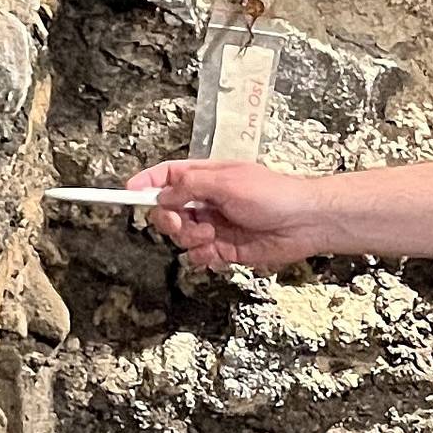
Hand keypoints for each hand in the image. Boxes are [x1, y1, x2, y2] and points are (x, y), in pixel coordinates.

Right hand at [128, 160, 335, 269]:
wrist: (304, 224)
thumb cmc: (274, 195)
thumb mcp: (226, 183)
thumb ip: (190, 188)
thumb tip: (163, 195)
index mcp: (206, 177)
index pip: (167, 176)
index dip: (146, 183)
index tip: (128, 192)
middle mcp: (207, 201)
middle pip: (167, 210)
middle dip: (169, 219)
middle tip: (183, 223)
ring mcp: (214, 225)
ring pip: (181, 236)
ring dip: (189, 239)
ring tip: (211, 236)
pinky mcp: (224, 249)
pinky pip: (197, 256)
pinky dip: (201, 256)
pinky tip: (217, 252)